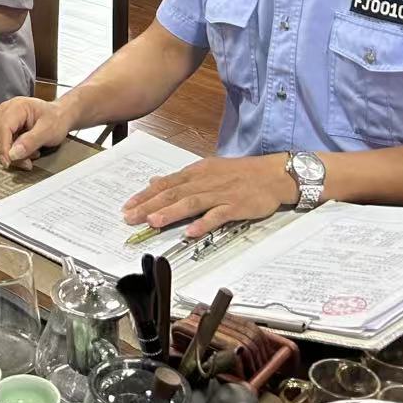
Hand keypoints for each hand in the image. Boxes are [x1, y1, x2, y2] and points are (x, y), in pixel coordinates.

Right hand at [0, 95, 75, 168]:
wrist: (60, 117)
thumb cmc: (56, 119)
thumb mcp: (48, 131)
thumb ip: (30, 142)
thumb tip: (12, 154)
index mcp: (16, 107)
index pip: (3, 128)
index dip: (4, 147)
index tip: (9, 162)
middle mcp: (6, 111)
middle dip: (10, 153)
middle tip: (28, 163)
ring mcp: (4, 119)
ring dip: (12, 154)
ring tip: (32, 154)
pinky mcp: (6, 128)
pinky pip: (3, 144)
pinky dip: (14, 152)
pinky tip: (28, 152)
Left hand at [121, 153, 295, 238]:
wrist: (273, 175)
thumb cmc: (240, 173)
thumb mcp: (208, 170)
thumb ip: (182, 179)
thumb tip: (155, 181)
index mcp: (196, 172)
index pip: (165, 183)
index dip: (145, 195)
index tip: (128, 206)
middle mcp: (204, 181)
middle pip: (173, 193)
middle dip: (149, 206)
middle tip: (130, 217)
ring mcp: (220, 193)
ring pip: (191, 203)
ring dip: (170, 212)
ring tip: (153, 222)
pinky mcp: (236, 206)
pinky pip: (217, 215)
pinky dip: (203, 223)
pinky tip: (190, 232)